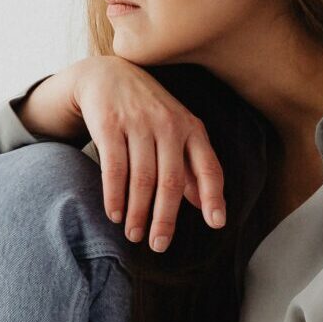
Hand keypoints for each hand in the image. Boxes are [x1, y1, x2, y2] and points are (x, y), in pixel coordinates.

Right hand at [62, 56, 227, 252]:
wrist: (106, 75)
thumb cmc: (146, 110)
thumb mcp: (175, 131)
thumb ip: (188, 166)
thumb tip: (203, 205)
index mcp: (191, 128)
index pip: (209, 167)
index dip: (214, 196)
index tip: (216, 224)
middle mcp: (169, 125)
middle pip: (171, 181)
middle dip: (165, 218)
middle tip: (159, 245)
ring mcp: (138, 123)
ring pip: (141, 179)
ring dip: (137, 212)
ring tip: (134, 235)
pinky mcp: (109, 124)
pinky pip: (114, 168)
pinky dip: (114, 196)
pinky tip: (115, 214)